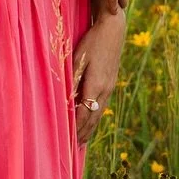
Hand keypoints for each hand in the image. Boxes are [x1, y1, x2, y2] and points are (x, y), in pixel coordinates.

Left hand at [72, 12, 125, 143]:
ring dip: (90, 128)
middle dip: (82, 133)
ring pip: (99, 114)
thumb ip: (72, 79)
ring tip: (81, 141)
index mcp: (95, 84)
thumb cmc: (92, 42)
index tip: (67, 139)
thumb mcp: (77, 58)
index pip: (84, 112)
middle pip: (93, 118)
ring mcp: (110, 87)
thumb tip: (65, 98)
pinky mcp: (111, 83)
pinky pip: (102, 106)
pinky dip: (95, 118)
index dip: (75, 127)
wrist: (113, 30)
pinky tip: (91, 121)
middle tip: (73, 148)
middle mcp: (105, 89)